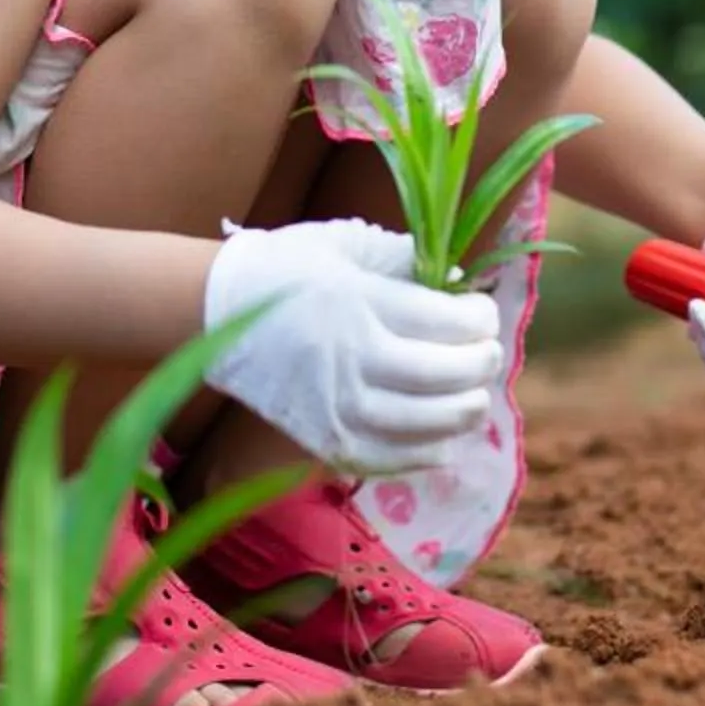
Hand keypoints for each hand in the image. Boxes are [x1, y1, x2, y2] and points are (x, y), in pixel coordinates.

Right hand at [203, 220, 503, 475]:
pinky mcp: (323, 439)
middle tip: (488, 355)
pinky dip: (425, 454)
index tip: (482, 314)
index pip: (447, 322)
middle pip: (445, 375)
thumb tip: (463, 281)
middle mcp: (352, 358)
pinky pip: (389, 460)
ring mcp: (337, 406)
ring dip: (464, 412)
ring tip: (474, 398)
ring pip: (426, 424)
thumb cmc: (286, 269)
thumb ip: (405, 260)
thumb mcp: (345, 245)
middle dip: (482, 365)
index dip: (480, 320)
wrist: (216, 315)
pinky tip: (443, 441)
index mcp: (360, 302)